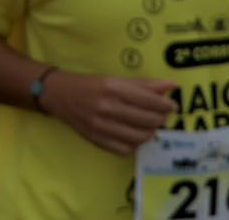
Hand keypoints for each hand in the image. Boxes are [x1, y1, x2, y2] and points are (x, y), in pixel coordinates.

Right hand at [38, 70, 176, 155]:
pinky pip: (126, 149)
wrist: (57, 94)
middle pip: (148, 120)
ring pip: (140, 136)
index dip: (165, 105)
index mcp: (112, 88)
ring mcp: (101, 126)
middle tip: (160, 115)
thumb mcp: (114, 79)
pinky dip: (135, 144)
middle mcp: (107, 107)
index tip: (171, 106)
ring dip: (150, 132)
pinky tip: (133, 135)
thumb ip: (143, 84)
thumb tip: (171, 85)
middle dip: (160, 119)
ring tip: (148, 125)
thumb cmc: (88, 84)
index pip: (149, 101)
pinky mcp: (96, 140)